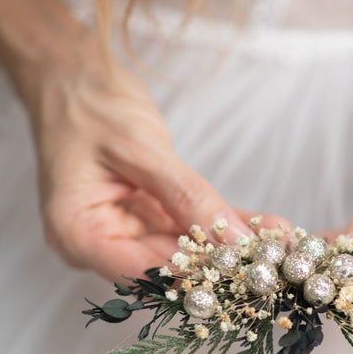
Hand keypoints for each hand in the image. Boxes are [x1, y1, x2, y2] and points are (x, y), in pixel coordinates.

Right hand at [21, 49, 253, 280]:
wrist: (70, 76)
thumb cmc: (87, 105)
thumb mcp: (139, 147)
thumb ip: (186, 196)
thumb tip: (232, 240)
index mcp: (76, 235)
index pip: (140, 273)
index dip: (193, 278)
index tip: (240, 275)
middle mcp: (99, 244)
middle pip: (166, 268)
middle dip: (222, 266)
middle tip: (272, 262)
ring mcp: (124, 232)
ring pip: (185, 249)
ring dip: (231, 247)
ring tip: (282, 244)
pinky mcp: (147, 217)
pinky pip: (189, 227)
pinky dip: (224, 226)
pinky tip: (267, 227)